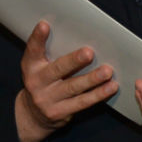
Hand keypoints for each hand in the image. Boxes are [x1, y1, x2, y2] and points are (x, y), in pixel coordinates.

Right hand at [13, 21, 116, 141]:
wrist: (33, 115)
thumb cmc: (44, 82)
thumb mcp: (39, 66)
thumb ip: (51, 52)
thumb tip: (80, 33)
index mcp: (31, 66)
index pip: (32, 50)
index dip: (37, 38)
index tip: (44, 25)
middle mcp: (36, 82)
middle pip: (57, 69)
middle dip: (74, 61)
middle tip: (89, 52)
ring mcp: (47, 99)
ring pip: (73, 87)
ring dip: (92, 79)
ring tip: (108, 71)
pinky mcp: (59, 112)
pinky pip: (82, 102)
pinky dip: (98, 94)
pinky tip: (111, 87)